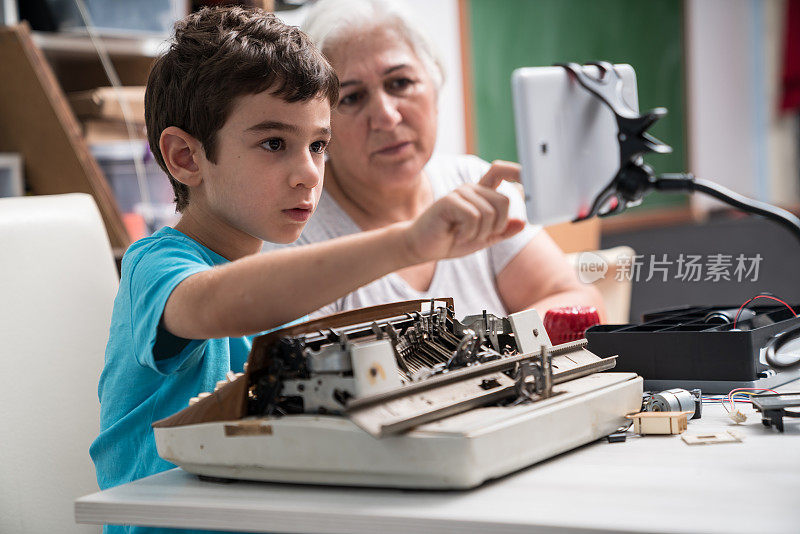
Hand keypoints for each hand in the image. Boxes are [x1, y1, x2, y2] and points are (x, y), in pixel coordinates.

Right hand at [403, 160, 525, 262]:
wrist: (422, 246)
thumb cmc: (452, 240)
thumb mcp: (483, 238)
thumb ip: (502, 231)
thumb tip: (523, 223)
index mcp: (482, 194)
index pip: (501, 171)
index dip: (516, 170)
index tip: (530, 175)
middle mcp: (472, 188)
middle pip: (505, 200)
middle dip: (498, 226)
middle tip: (480, 236)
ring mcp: (461, 192)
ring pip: (490, 212)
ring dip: (481, 233)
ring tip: (465, 236)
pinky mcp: (450, 200)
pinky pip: (474, 217)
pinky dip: (469, 233)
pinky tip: (457, 235)